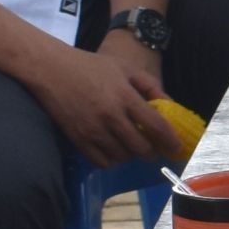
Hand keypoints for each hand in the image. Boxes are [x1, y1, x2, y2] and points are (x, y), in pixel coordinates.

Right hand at [31, 35, 185, 169]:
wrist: (51, 70)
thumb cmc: (91, 66)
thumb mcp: (125, 68)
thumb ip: (150, 86)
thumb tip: (170, 105)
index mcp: (125, 96)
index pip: (156, 126)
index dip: (170, 140)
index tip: (177, 146)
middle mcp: (111, 116)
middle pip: (141, 147)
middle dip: (152, 151)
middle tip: (154, 147)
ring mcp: (93, 130)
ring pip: (123, 157)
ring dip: (132, 155)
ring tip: (132, 146)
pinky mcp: (78, 139)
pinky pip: (102, 162)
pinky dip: (112, 160)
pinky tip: (114, 150)